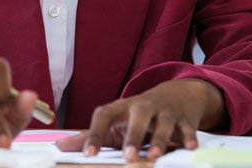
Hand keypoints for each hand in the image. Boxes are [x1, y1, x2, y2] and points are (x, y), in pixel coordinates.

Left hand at [55, 78, 226, 161]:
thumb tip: (61, 146)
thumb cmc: (140, 113)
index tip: (88, 153)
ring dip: (159, 140)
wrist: (178, 94)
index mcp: (122, 107)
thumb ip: (93, 134)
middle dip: (133, 136)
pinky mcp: (186, 119)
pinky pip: (188, 129)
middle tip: (127, 157)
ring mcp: (166, 112)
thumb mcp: (117, 120)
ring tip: (154, 156)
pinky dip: (189, 138)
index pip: (104, 115)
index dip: (95, 133)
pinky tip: (189, 147)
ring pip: (164, 124)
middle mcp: (143, 106)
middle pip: (138, 116)